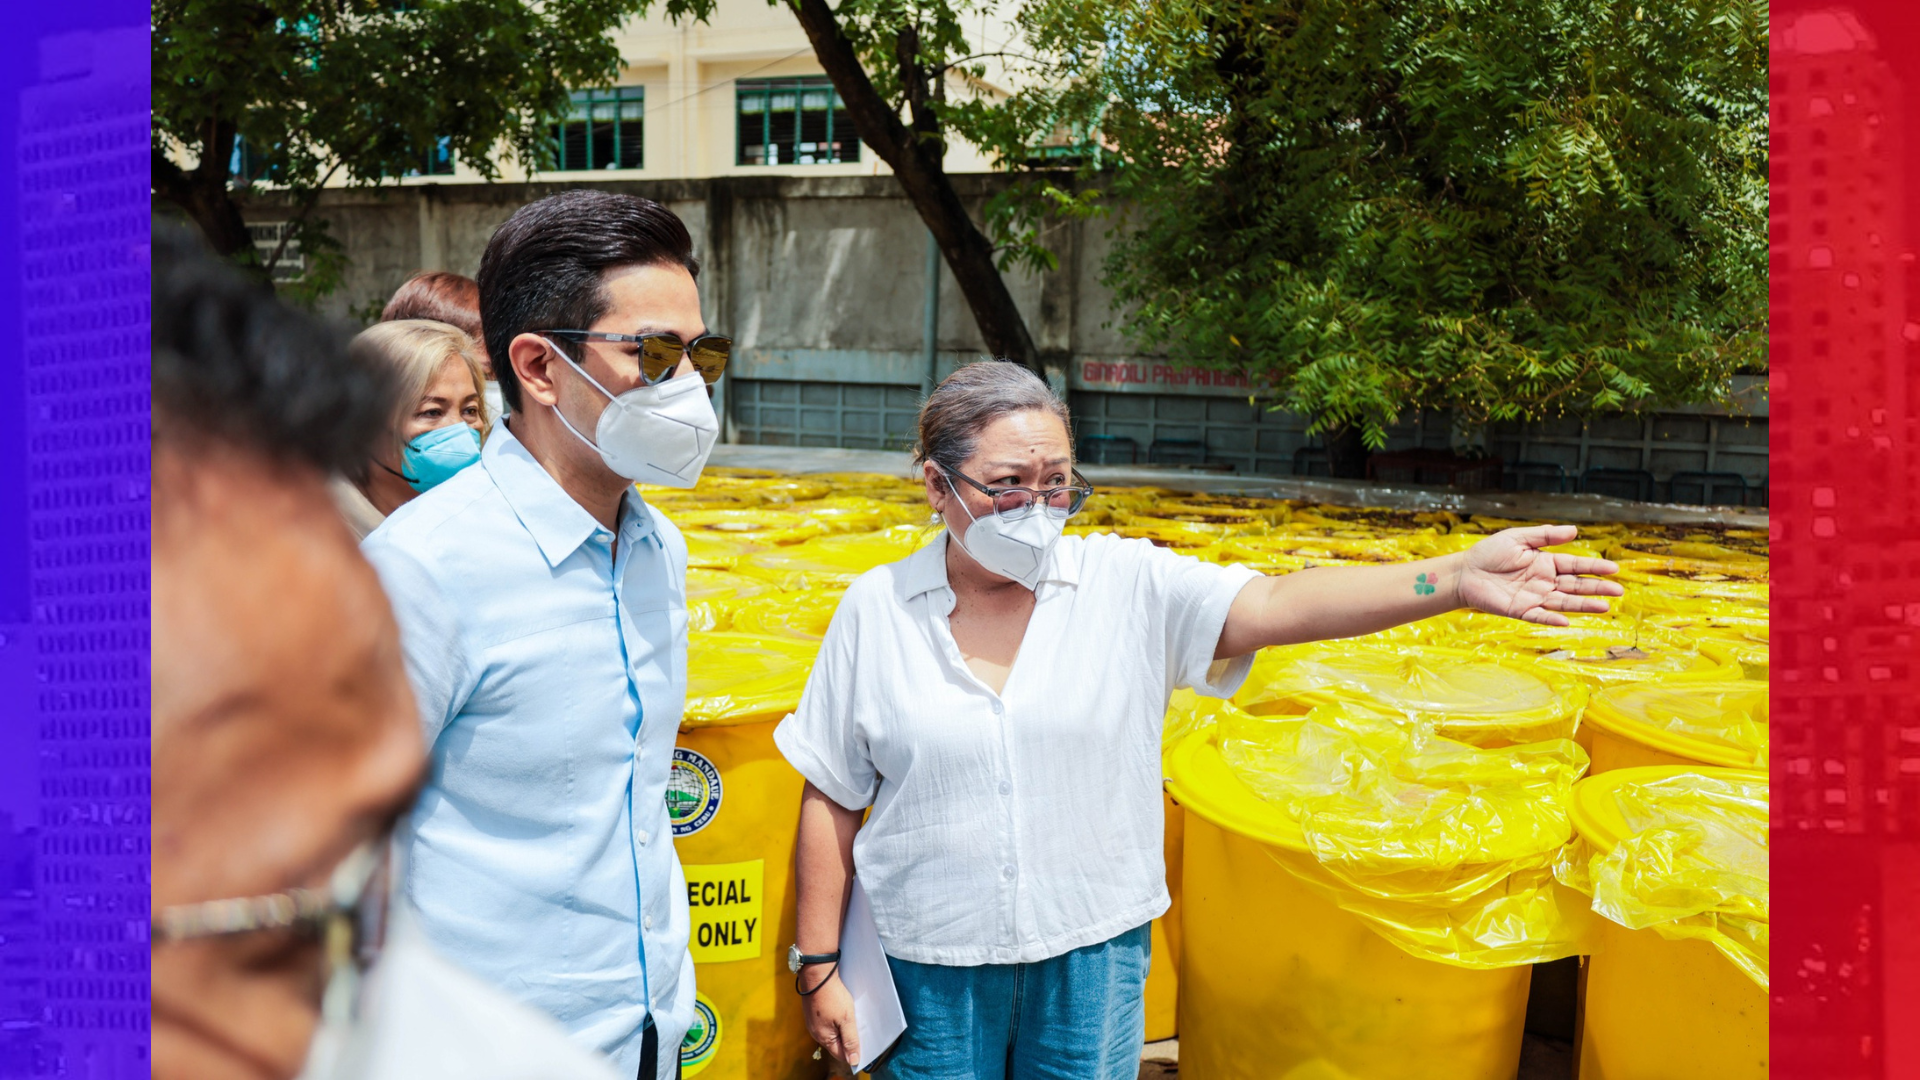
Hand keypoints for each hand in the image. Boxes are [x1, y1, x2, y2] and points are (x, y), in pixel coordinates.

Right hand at [802, 969, 861, 1069]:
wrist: (818, 974)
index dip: (853, 1052)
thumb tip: (853, 1061)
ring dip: (843, 1028)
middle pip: (836, 1043)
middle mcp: (816, 1032)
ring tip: (852, 1018)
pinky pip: (827, 1022)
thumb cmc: (832, 996)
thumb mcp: (846, 1019)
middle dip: (849, 1039)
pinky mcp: (813, 1012)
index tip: (864, 1045)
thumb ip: (850, 1040)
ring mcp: (813, 1022)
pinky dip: (836, 1019)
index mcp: (823, 1037)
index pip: (840, 1054)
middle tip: (860, 1028)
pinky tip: (842, 1010)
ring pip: (832, 1032)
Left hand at [1456, 525, 1622, 625]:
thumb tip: (1575, 530)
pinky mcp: (1520, 611)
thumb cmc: (1489, 553)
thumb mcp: (1518, 538)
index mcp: (1546, 563)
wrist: (1465, 572)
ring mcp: (1534, 597)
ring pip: (1564, 602)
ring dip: (1583, 606)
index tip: (1614, 570)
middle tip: (1618, 591)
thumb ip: (1545, 536)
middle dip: (1597, 588)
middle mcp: (1544, 581)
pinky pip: (1539, 617)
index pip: (1575, 566)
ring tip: (1605, 608)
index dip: (1594, 568)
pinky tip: (1567, 622)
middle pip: (1576, 586)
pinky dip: (1551, 620)